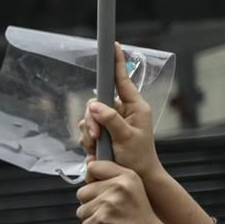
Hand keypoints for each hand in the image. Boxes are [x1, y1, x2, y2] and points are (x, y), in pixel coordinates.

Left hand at [76, 159, 169, 223]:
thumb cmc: (138, 215)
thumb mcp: (132, 187)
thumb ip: (112, 176)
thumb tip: (89, 166)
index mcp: (126, 176)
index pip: (94, 167)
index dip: (92, 179)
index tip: (98, 186)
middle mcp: (117, 187)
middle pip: (82, 191)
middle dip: (90, 202)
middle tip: (108, 209)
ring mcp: (108, 204)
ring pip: (81, 209)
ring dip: (92, 217)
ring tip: (110, 218)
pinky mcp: (101, 220)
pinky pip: (85, 223)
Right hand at [79, 45, 158, 178]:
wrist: (138, 177)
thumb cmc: (138, 157)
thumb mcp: (127, 137)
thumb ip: (111, 119)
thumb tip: (94, 104)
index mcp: (135, 106)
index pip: (122, 80)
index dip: (117, 63)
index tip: (114, 46)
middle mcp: (121, 112)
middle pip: (96, 103)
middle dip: (93, 120)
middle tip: (97, 137)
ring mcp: (110, 124)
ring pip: (88, 119)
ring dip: (89, 134)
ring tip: (99, 149)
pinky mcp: (102, 135)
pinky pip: (86, 132)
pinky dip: (87, 142)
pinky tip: (96, 153)